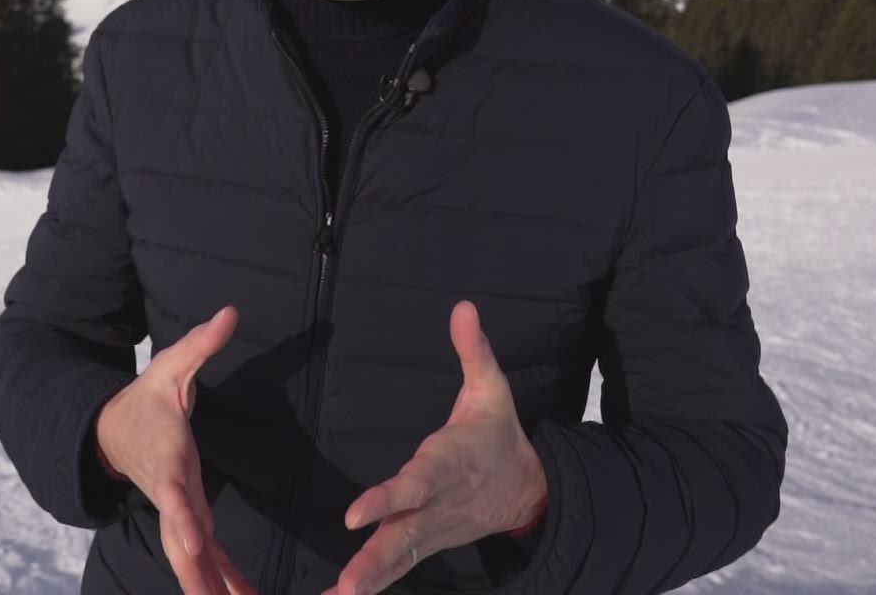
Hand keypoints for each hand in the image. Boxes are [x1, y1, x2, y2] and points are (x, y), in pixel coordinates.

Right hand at [95, 305, 254, 594]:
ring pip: (191, 560)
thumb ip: (200, 344)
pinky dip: (221, 581)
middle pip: (180, 541)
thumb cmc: (146, 399)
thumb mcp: (170, 367)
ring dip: (210, 587)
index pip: (172, 492)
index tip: (196, 542)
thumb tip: (229, 311)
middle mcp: (170, 493)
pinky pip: (206, 559)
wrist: (111, 432)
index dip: (183, 517)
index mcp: (166, 459)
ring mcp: (176, 512)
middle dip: (195, 576)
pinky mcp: (187, 520)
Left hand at [324, 301, 547, 594]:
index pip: (414, 485)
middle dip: (373, 561)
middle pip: (402, 537)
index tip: (354, 514)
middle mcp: (437, 505)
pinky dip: (372, 584)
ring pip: (397, 559)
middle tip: (346, 585)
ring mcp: (432, 530)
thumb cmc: (498, 434)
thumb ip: (474, 351)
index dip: (386, 499)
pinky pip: (397, 567)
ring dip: (368, 580)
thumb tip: (464, 307)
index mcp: (448, 466)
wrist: (529, 489)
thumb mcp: (492, 389)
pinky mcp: (426, 543)